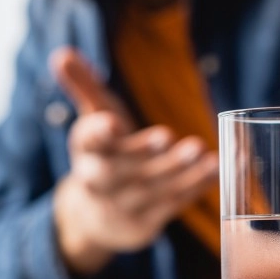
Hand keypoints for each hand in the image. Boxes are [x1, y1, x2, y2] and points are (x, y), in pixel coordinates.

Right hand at [50, 47, 217, 275]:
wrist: (95, 215)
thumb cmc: (103, 154)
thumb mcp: (92, 118)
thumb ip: (82, 86)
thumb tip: (62, 53)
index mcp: (85, 151)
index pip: (87, 142)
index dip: (98, 133)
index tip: (112, 122)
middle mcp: (98, 182)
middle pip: (117, 171)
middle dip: (142, 154)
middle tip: (168, 135)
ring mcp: (121, 207)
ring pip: (150, 191)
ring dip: (179, 173)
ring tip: (206, 155)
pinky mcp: (144, 225)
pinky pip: (172, 206)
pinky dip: (197, 187)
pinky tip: (218, 169)